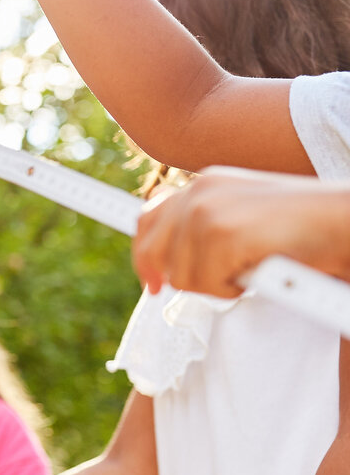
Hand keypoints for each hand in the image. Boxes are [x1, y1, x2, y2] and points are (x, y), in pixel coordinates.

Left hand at [134, 168, 349, 295]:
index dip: (145, 256)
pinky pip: (207, 285)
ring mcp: (206, 212)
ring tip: (252, 268)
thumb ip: (207, 229)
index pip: (148, 219)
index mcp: (203, 185)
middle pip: (153, 253)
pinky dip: (234, 289)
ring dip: (218, 285)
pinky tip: (259, 272)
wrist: (343, 222)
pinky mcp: (220, 234)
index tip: (152, 282)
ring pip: (181, 277)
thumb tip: (169, 262)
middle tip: (219, 284)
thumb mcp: (245, 218)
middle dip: (182, 277)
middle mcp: (197, 193)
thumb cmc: (302, 228)